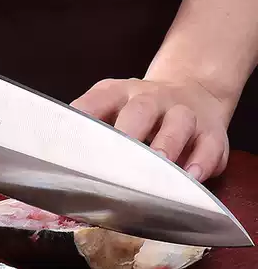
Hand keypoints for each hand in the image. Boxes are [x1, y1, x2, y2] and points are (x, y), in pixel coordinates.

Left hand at [70, 77, 232, 182]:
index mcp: (119, 93)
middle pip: (140, 109)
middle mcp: (151, 98)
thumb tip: (59, 159)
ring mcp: (183, 112)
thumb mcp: (112, 107)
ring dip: (167, 146)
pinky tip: (191, 177)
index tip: (71, 147)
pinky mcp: (211, 131)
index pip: (97, 102)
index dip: (84, 121)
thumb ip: (91, 127)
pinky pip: (210, 145)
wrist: (191, 92)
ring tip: (159, 167)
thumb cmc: (140, 112)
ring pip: (177, 123)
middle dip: (129, 133)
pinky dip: (202, 161)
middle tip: (117, 160)